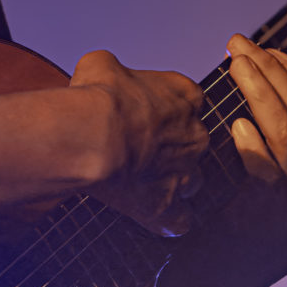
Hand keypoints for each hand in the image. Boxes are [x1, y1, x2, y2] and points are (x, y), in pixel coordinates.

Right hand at [70, 50, 207, 235]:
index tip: (145, 113)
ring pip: (190, 181)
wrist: (92, 135)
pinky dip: (168, 220)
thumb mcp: (101, 64)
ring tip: (141, 181)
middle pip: (192, 143)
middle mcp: (195, 135)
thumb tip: (104, 73)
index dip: (165, 109)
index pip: (189, 101)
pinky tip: (154, 216)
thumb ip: (116, 72)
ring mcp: (184, 173)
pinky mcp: (167, 206)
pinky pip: (179, 221)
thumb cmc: (98, 97)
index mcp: (185, 96)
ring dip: (171, 182)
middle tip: (137, 148)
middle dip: (169, 147)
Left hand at [225, 33, 286, 219]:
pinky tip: (238, 127)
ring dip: (260, 93)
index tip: (260, 46)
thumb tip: (248, 60)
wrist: (242, 243)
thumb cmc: (252, 181)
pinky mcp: (274, 206)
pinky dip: (254, 147)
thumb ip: (271, 111)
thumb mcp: (272, 143)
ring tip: (236, 69)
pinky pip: (268, 171)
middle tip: (237, 46)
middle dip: (270, 69)